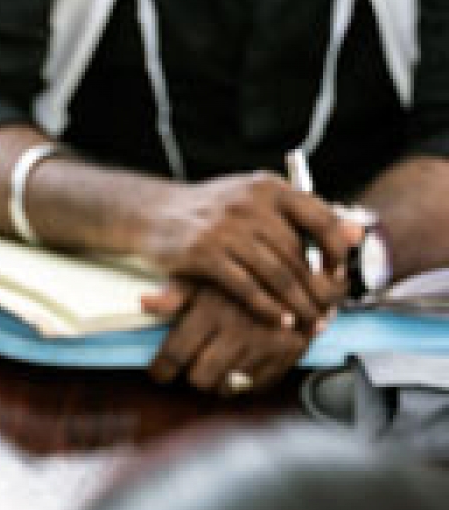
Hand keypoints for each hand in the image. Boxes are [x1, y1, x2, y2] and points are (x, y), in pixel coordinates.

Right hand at [139, 172, 358, 328]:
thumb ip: (301, 215)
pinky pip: (245, 287)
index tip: (339, 275)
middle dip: (315, 289)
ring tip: (308, 322)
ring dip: (295, 303)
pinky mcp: (203, 253)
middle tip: (327, 311)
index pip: (320, 218)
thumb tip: (357, 232)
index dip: (336, 251)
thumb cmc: (210, 212)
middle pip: (297, 254)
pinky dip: (266, 307)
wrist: (151, 213)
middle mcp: (250, 203)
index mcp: (269, 188)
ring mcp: (225, 228)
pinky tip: (278, 320)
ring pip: (275, 273)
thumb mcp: (255, 200)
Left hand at [147, 281, 315, 394]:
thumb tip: (144, 303)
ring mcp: (265, 344)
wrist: (294, 270)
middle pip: (200, 378)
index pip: (175, 354)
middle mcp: (238, 330)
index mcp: (212, 310)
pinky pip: (256, 386)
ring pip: (228, 386)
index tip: (158, 373)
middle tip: (190, 367)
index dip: (161, 370)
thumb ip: (174, 295)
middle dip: (191, 376)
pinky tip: (239, 367)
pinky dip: (244, 382)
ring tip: (214, 367)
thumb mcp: (204, 278)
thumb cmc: (237, 276)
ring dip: (216, 382)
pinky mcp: (288, 354)